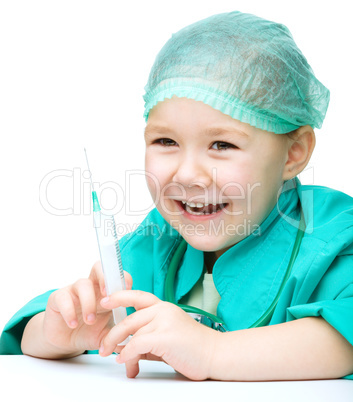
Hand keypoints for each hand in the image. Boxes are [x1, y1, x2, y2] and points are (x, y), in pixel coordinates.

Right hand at [41, 262, 132, 355]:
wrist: (65, 342)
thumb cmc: (90, 332)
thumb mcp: (107, 334)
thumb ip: (119, 334)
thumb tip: (133, 340)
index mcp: (105, 291)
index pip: (116, 275)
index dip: (123, 279)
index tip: (127, 292)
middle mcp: (90, 287)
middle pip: (98, 268)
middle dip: (105, 278)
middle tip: (108, 295)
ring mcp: (73, 291)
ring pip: (83, 284)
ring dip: (88, 302)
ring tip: (90, 320)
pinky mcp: (57, 298)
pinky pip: (63, 298)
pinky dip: (69, 311)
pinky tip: (73, 324)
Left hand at [99, 291, 219, 379]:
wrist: (215, 354)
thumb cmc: (192, 347)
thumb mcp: (165, 339)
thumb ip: (145, 340)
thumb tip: (124, 349)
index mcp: (163, 307)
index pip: (137, 296)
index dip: (119, 296)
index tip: (105, 300)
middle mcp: (163, 310)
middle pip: (129, 319)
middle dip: (112, 335)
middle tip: (103, 348)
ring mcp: (165, 321)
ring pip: (133, 334)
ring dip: (121, 350)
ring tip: (118, 361)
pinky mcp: (166, 336)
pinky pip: (138, 344)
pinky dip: (128, 354)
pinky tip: (126, 362)